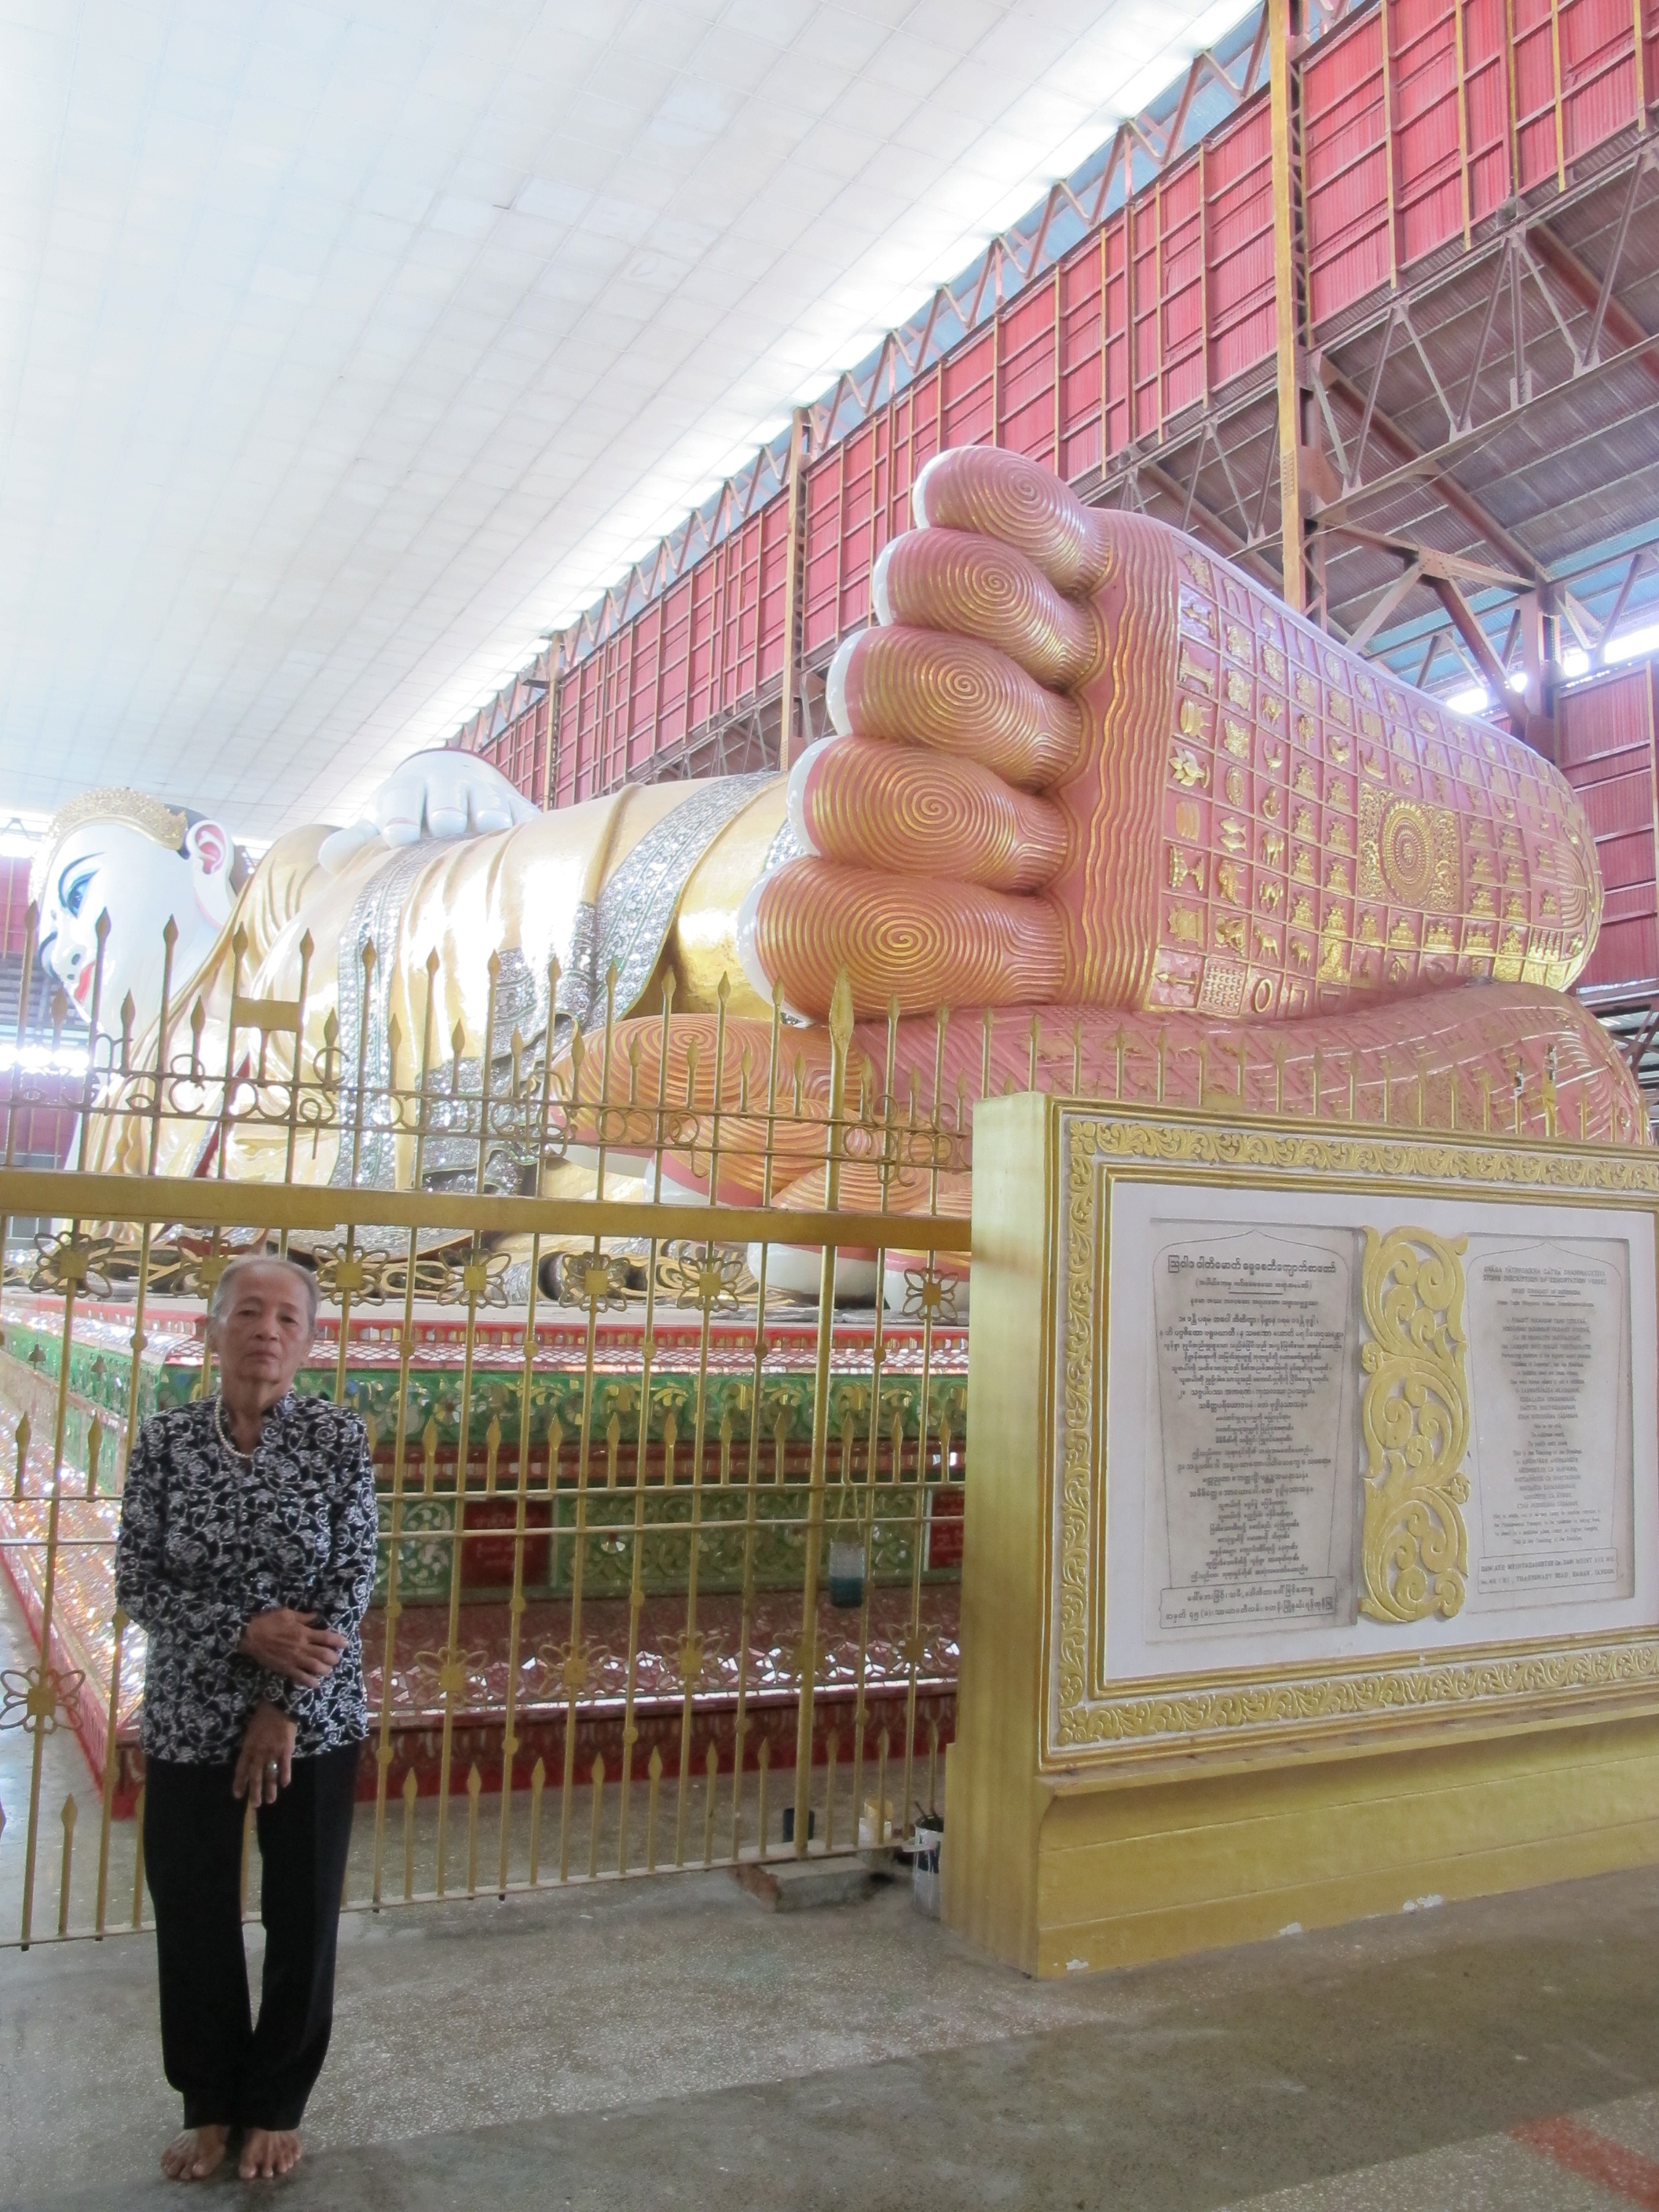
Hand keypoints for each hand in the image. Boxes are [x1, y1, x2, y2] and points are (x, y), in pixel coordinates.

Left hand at [234, 1702, 297, 1806]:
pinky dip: (284, 1775)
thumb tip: (249, 1762)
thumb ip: (250, 1747)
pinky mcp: (285, 1749)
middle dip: (255, 1791)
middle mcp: (259, 1752)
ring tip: (270, 1800)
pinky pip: (284, 1765)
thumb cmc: (262, 1718)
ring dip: (270, 1788)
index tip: (238, 1795)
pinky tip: (284, 1784)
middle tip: (255, 1805)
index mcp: (248, 1747)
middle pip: (256, 1775)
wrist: (278, 1706)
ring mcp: (272, 1751)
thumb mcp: (250, 1732)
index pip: (241, 1769)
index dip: (239, 1782)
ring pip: (270, 1773)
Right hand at [238, 1607, 345, 1688]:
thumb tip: (316, 1616)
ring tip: (328, 1670)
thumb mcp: (287, 1614)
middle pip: (325, 1654)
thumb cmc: (268, 1622)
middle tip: (337, 1658)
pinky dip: (310, 1682)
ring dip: (325, 1670)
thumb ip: (303, 1617)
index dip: (338, 1641)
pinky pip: (301, 1677)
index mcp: (303, 1632)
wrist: (250, 1636)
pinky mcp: (285, 1668)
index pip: (326, 1637)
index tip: (345, 1643)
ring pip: (316, 1667)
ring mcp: (294, 1659)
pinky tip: (316, 1684)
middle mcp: (302, 1647)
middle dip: (334, 1658)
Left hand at [318, 748, 538, 869]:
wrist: (454, 782)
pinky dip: (527, 823)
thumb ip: (356, 844)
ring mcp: (485, 794)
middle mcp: (446, 786)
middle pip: (446, 794)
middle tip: (444, 825)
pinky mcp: (517, 808)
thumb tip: (329, 857)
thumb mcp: (380, 825)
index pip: (400, 799)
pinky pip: (524, 813)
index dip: (399, 814)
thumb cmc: (409, 818)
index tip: (396, 834)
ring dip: (488, 810)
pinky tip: (530, 838)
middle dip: (445, 807)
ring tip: (491, 825)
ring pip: (487, 799)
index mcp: (407, 791)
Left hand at [740, 446, 1597, 1021]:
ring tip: (1086, 707)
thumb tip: (753, 1056)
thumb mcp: (1105, 1070)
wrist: (1400, 872)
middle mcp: (937, 808)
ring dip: (989, 670)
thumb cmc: (1260, 991)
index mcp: (924, 935)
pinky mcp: (1062, 575)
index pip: (799, 921)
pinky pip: (953, 495)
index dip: (895, 925)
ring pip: (880, 623)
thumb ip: (936, 1063)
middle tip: (1067, 829)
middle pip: (833, 771)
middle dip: (953, 808)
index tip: (1032, 939)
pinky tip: (1081, 581)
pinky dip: (1004, 518)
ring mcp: (994, 683)